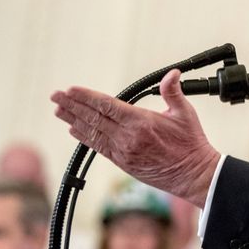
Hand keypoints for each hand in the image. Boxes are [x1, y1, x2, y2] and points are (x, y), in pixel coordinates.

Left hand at [50, 69, 219, 206]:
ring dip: (73, 120)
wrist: (193, 175)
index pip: (107, 105)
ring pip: (92, 133)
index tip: (71, 89)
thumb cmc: (191, 143)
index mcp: (141, 122)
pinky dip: (85, 137)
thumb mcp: (185, 113)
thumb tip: (173, 73)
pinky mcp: (124, 163)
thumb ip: (173, 92)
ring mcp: (124, 151)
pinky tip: (74, 129)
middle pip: (94, 118)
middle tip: (55, 96)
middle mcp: (128, 137)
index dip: (86, 97)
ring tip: (58, 110)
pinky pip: (99, 148)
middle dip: (72, 105)